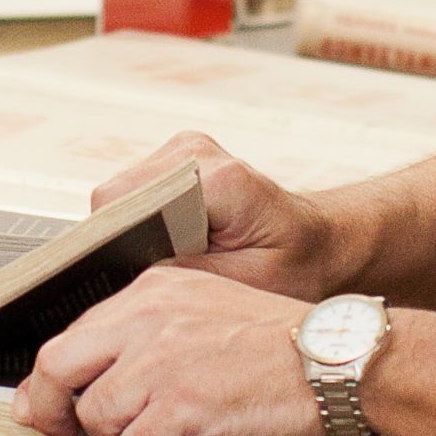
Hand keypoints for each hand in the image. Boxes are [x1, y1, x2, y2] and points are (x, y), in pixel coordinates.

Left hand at [14, 268, 324, 435]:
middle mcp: (150, 319)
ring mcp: (163, 362)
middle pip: (60, 366)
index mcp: (155, 291)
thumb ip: (155, 336)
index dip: (52, 377)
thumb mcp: (208, 310)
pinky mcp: (182, 406)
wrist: (333, 359)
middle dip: (48, 410)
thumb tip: (112, 379)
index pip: (75, 333)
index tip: (47, 400)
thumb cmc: (283, 343)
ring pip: (93, 414)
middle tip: (54, 434)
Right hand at [90, 132, 343, 301]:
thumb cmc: (299, 263)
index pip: (126, 201)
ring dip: (135, 235)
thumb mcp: (254, 284)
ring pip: (119, 198)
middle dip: (124, 242)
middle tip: (157, 278)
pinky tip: (177, 248)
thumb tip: (132, 271)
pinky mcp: (176, 161)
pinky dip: (144, 227)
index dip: (112, 240)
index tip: (123, 276)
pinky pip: (133, 197)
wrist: (322, 240)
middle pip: (115, 198)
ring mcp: (183, 151)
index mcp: (220, 180)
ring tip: (177, 262)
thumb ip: (193, 275)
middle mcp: (196, 152)